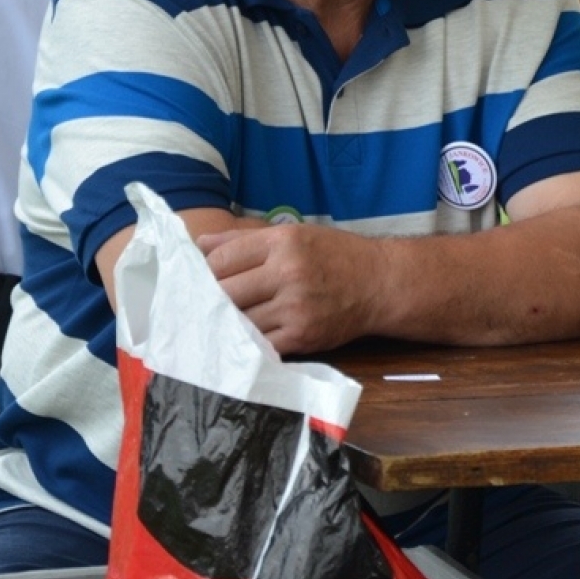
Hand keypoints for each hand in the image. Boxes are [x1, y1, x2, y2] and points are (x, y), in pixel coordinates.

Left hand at [199, 223, 383, 354]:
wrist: (380, 284)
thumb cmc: (336, 256)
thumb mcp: (295, 235)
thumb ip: (245, 240)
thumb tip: (199, 245)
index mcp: (283, 242)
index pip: (222, 259)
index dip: (204, 272)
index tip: (199, 280)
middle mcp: (288, 272)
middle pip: (226, 292)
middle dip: (210, 300)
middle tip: (201, 305)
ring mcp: (295, 307)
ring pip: (240, 321)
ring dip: (227, 324)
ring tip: (219, 322)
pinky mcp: (302, 335)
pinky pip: (260, 343)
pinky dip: (248, 342)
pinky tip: (244, 338)